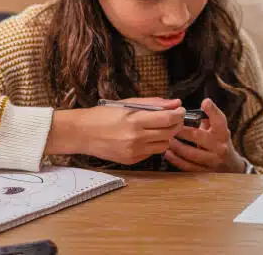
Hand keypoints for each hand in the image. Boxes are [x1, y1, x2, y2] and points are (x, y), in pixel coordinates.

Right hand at [46, 97, 184, 164]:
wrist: (82, 133)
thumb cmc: (103, 115)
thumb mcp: (128, 104)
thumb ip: (154, 103)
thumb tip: (176, 103)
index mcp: (135, 121)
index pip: (168, 119)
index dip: (178, 114)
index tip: (180, 110)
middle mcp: (136, 139)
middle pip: (169, 133)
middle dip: (176, 124)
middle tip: (174, 118)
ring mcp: (134, 152)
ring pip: (163, 145)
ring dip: (166, 136)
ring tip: (159, 127)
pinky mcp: (131, 160)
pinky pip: (151, 153)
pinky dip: (153, 144)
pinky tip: (146, 137)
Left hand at [164, 98, 246, 172]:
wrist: (231, 165)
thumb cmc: (220, 143)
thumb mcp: (219, 130)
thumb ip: (207, 119)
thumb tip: (189, 110)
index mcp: (223, 133)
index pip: (220, 120)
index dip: (213, 111)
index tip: (205, 102)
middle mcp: (220, 147)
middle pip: (199, 137)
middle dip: (183, 131)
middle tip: (171, 127)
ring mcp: (213, 161)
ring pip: (192, 154)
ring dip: (177, 146)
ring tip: (168, 140)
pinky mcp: (205, 172)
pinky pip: (188, 166)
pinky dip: (176, 160)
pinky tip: (168, 153)